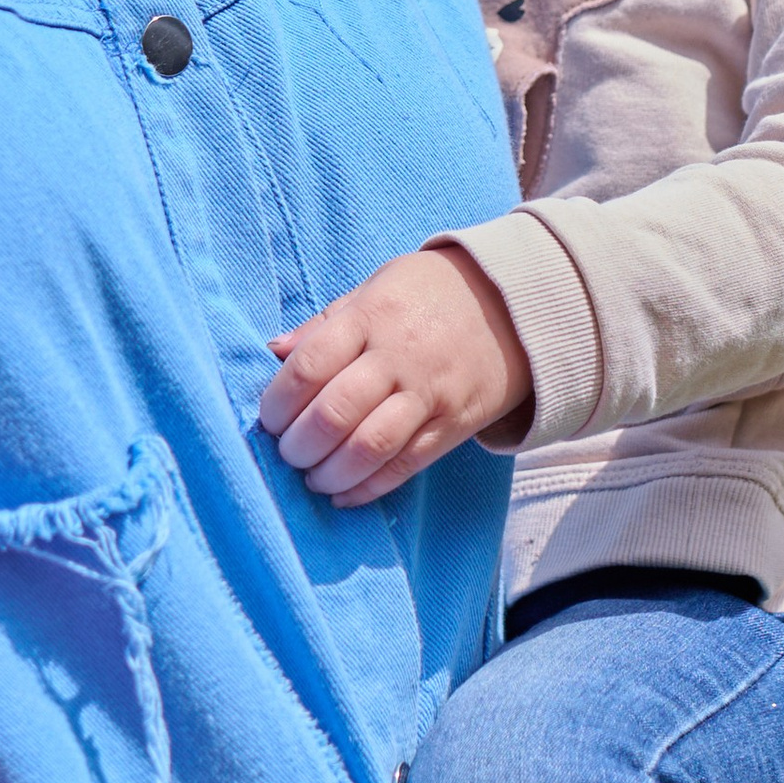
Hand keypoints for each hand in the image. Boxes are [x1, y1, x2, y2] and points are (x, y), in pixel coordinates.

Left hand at [260, 245, 534, 507]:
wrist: (513, 306)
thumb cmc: (429, 294)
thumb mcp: (375, 288)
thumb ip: (324, 325)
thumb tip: (273, 352)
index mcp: (371, 316)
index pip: (310, 366)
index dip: (278, 402)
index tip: (270, 419)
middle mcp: (398, 356)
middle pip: (334, 414)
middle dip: (298, 446)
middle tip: (288, 454)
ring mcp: (428, 393)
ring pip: (369, 448)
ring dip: (330, 474)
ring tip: (314, 478)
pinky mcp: (453, 425)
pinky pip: (405, 467)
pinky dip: (368, 488)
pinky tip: (345, 493)